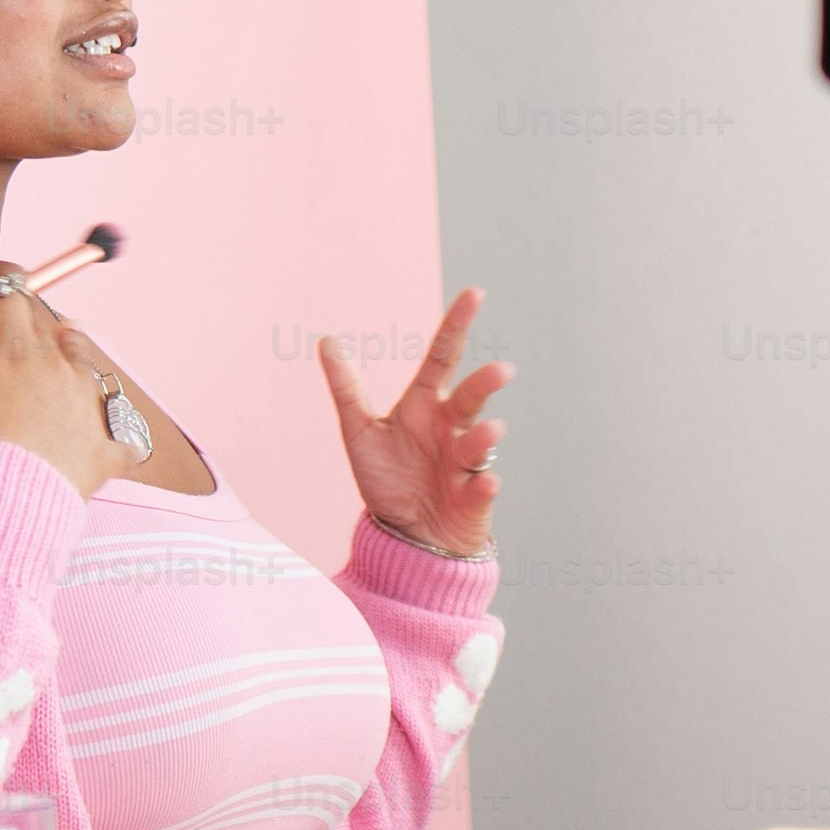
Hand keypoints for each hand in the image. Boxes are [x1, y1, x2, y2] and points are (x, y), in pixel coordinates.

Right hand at [0, 278, 141, 500]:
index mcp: (9, 344)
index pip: (10, 292)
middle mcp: (56, 365)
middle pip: (48, 325)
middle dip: (24, 325)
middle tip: (1, 340)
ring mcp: (87, 407)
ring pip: (86, 364)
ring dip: (67, 362)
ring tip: (45, 378)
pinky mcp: (107, 451)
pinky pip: (122, 432)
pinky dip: (108, 431)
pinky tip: (90, 438)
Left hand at [321, 289, 510, 559]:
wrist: (403, 536)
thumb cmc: (387, 479)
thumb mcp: (359, 432)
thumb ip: (345, 388)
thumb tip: (327, 341)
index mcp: (425, 406)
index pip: (442, 357)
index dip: (456, 325)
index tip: (474, 293)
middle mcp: (450, 427)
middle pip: (470, 397)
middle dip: (486, 384)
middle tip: (502, 371)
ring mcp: (464, 462)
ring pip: (479, 440)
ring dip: (484, 435)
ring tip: (489, 431)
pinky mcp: (472, 497)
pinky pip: (482, 487)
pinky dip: (484, 485)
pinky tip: (484, 483)